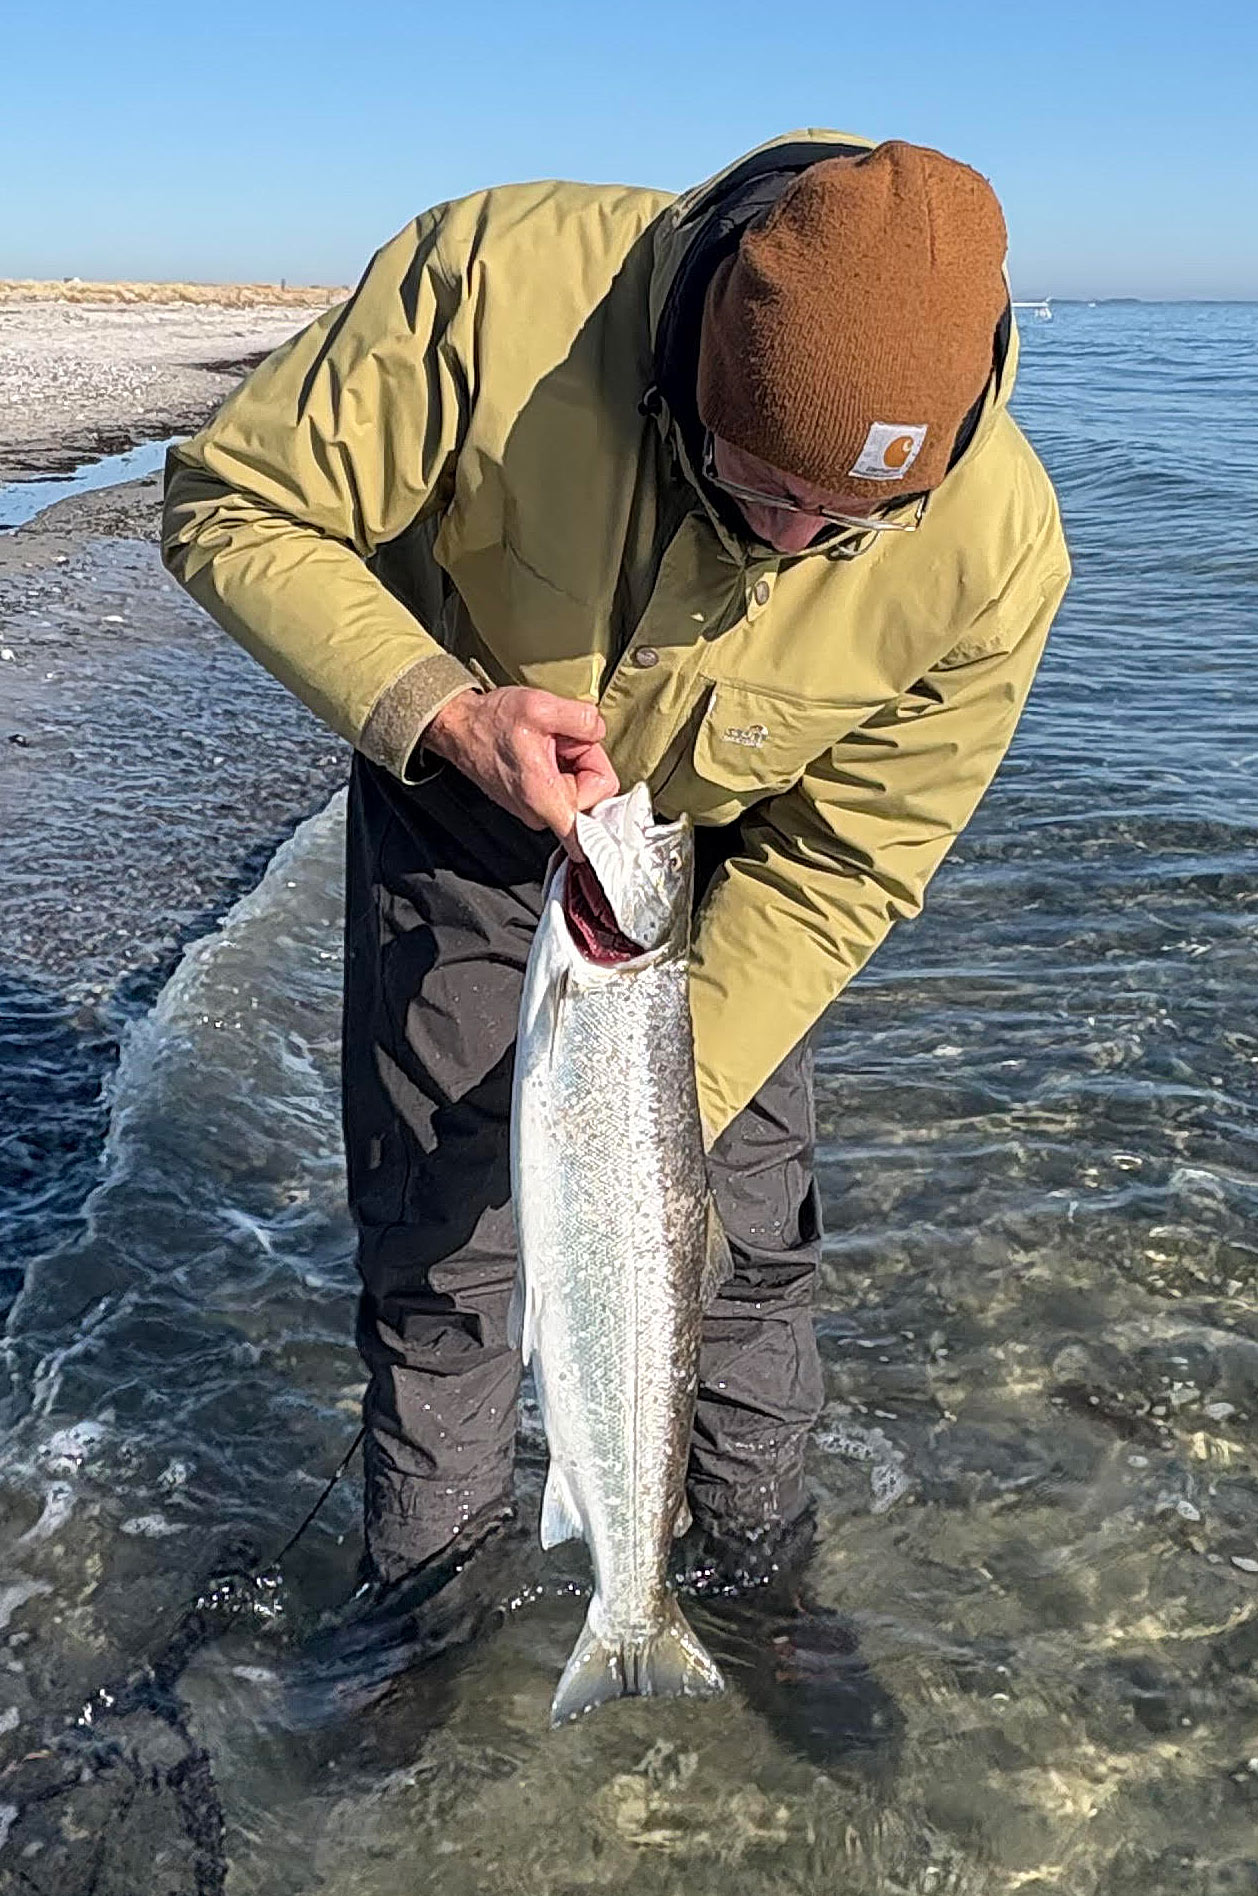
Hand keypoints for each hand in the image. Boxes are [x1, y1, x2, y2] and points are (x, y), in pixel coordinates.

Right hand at [425, 686, 618, 856]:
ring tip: (548, 742)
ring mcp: (536, 811)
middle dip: (585, 760)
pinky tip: (543, 748)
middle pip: (594, 793)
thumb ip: (582, 718)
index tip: (608, 796)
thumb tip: (599, 730)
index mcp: (545, 798)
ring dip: (572, 761)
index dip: (607, 808)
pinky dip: (561, 765)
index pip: (591, 835)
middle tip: (561, 740)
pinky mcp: (534, 803)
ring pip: (581, 787)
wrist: (460, 727)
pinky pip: (566, 786)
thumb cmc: (491, 722)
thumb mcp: (540, 706)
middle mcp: (540, 814)